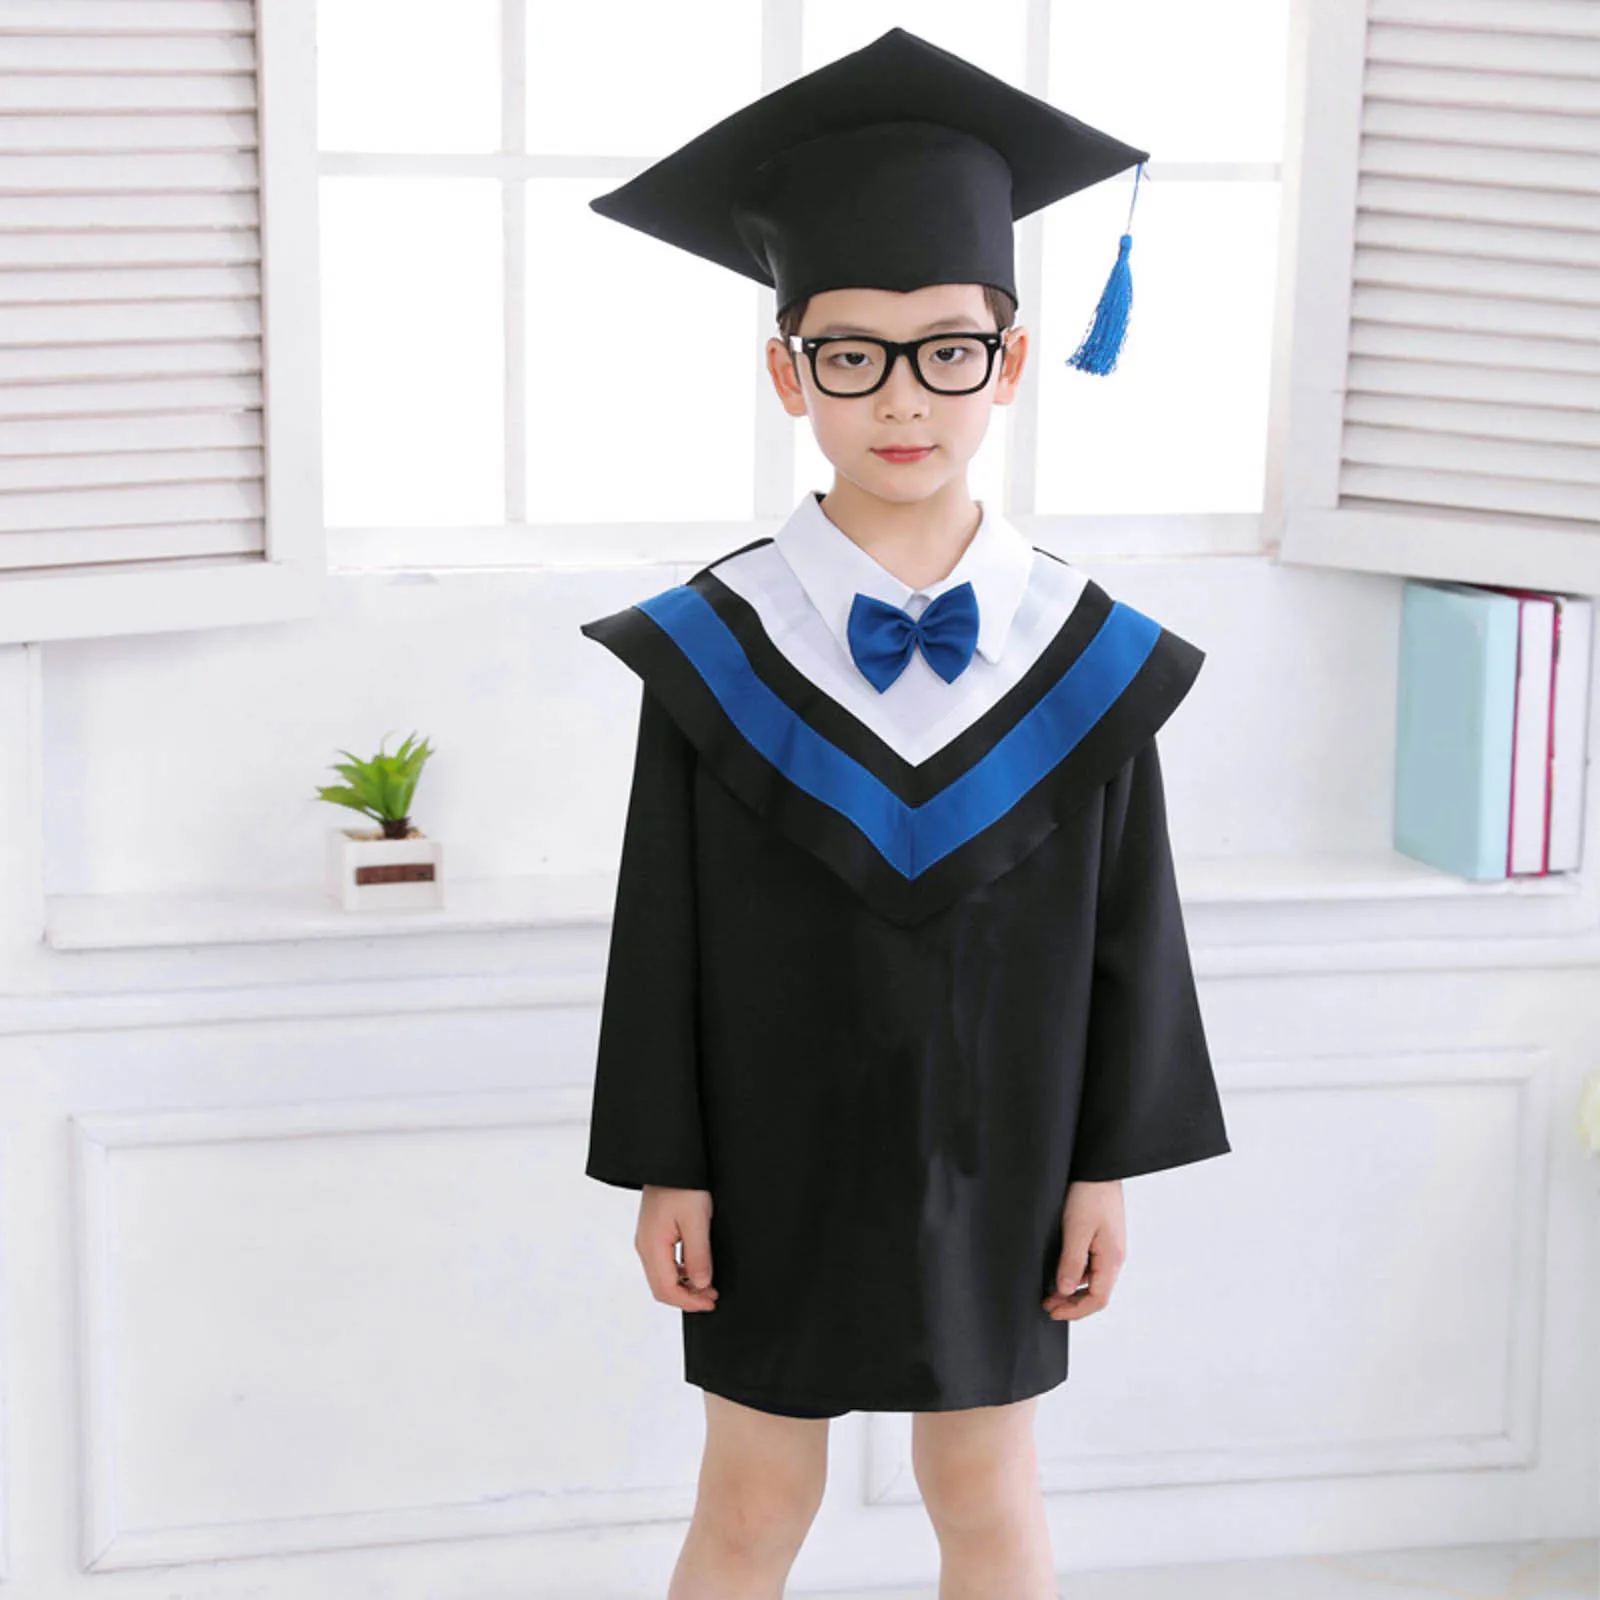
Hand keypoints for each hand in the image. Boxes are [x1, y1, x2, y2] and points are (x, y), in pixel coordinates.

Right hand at [638, 1185, 718, 1311]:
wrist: (669, 1162)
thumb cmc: (683, 1186)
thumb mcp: (697, 1221)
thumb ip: (698, 1256)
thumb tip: (701, 1285)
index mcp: (652, 1246)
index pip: (667, 1289)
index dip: (690, 1302)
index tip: (710, 1302)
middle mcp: (645, 1247)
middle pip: (661, 1288)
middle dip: (687, 1298)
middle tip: (712, 1298)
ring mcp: (647, 1240)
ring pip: (662, 1277)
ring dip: (684, 1286)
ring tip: (708, 1285)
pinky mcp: (653, 1234)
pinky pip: (663, 1263)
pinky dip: (680, 1273)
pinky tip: (696, 1269)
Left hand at [1042, 1179, 1124, 1320]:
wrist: (1098, 1168)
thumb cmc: (1089, 1194)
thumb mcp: (1076, 1230)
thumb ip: (1071, 1263)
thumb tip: (1064, 1291)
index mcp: (1111, 1258)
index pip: (1098, 1299)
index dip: (1074, 1311)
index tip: (1052, 1312)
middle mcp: (1114, 1256)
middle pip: (1096, 1293)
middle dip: (1071, 1304)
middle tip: (1047, 1305)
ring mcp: (1109, 1247)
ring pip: (1092, 1280)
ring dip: (1072, 1290)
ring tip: (1049, 1292)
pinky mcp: (1103, 1238)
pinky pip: (1091, 1266)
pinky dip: (1075, 1274)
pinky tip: (1060, 1271)